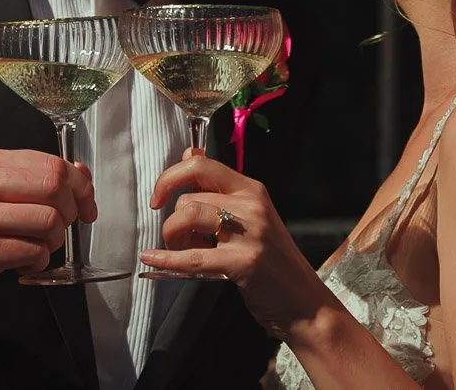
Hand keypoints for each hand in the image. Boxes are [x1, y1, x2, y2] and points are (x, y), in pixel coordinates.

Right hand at [0, 147, 95, 334]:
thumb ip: (22, 179)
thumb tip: (78, 175)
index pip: (49, 161)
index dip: (79, 184)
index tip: (85, 201)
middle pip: (54, 185)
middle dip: (73, 209)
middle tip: (63, 226)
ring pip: (49, 220)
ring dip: (54, 240)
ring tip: (37, 247)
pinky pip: (32, 253)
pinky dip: (38, 262)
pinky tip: (22, 264)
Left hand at [143, 150, 326, 339]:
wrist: (303, 301)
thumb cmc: (273, 260)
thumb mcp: (251, 216)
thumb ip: (219, 188)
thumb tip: (189, 153)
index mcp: (252, 189)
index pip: (202, 165)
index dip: (171, 177)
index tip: (158, 196)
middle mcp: (252, 205)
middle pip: (190, 196)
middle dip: (170, 216)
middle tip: (174, 235)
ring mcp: (249, 233)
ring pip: (188, 217)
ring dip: (173, 236)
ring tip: (183, 249)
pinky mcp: (243, 262)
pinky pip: (192, 256)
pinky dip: (166, 258)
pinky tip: (151, 258)